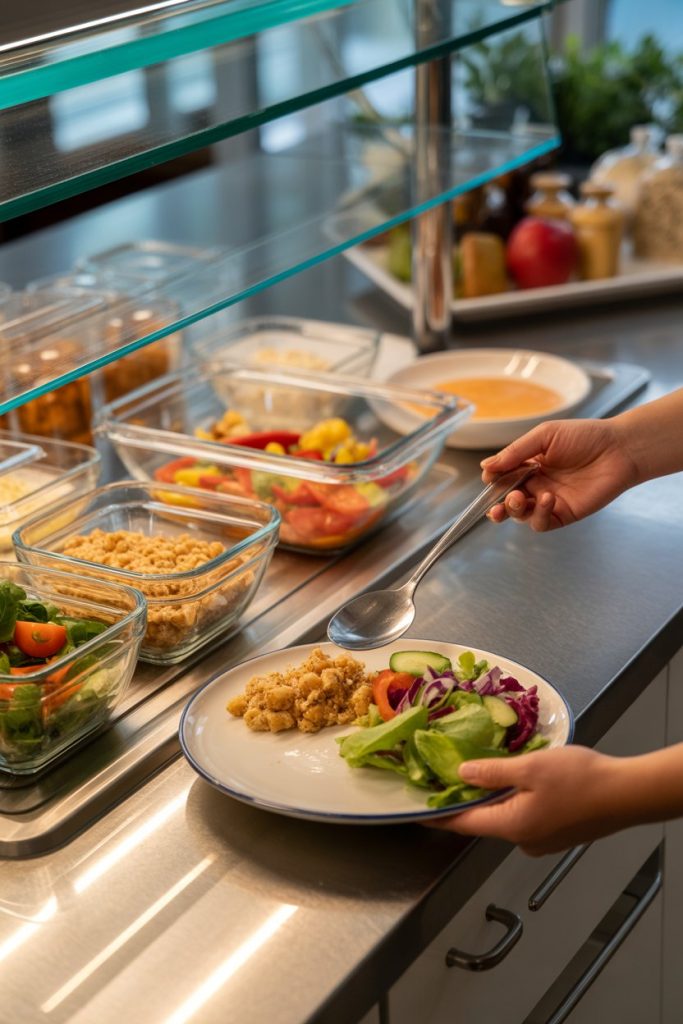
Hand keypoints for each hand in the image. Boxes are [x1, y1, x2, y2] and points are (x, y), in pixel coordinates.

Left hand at [429, 746, 630, 855]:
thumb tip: (462, 774)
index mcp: (511, 826)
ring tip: (485, 772)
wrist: (626, 793)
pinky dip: (516, 800)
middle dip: (468, 800)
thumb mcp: (529, 768)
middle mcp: (523, 840)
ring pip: (507, 816)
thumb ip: (492, 772)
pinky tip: (521, 781)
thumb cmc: (579, 779)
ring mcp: (543, 841)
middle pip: (484, 820)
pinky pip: (526, 817)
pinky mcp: (558, 834)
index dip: (437, 816)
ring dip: (495, 797)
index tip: (416, 811)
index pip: (462, 823)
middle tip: (448, 778)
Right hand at [482, 418, 638, 530]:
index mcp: (529, 465)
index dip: (492, 481)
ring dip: (513, 510)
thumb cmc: (585, 436)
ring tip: (519, 498)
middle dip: (497, 503)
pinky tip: (548, 499)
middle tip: (500, 499)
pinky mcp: (564, 514)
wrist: (618, 449)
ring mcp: (549, 501)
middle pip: (506, 501)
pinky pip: (542, 522)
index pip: (501, 478)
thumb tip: (485, 466)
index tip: (489, 477)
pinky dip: (539, 514)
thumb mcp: (544, 436)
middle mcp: (536, 484)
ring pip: (520, 515)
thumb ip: (515, 452)